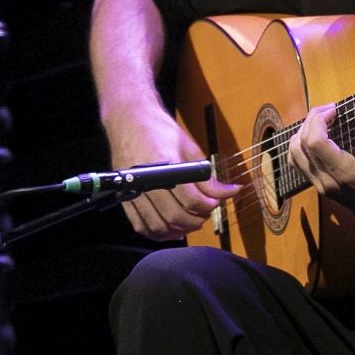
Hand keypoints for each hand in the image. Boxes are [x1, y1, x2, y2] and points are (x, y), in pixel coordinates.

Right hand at [104, 107, 238, 240]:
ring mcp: (133, 191)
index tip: (216, 202)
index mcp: (163, 164)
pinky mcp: (125, 198)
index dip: (208, 205)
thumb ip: (207, 176)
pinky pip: (142, 226)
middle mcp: (145, 180)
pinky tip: (173, 228)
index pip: (190, 199)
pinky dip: (160, 233)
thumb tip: (229, 192)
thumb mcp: (189, 148)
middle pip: (175, 216)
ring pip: (160, 226)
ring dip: (180, 228)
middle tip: (205, 211)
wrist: (129, 120)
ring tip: (192, 220)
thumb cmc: (159, 130)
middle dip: (197, 219)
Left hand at [290, 103, 354, 231]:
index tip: (335, 109)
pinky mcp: (322, 189)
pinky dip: (302, 147)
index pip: (314, 142)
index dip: (318, 119)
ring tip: (320, 122)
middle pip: (301, 145)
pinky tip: (318, 139)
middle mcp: (327, 181)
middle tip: (329, 110)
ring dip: (302, 133)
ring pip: (294, 155)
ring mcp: (322, 187)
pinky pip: (300, 165)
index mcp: (344, 173)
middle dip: (311, 121)